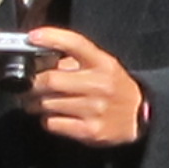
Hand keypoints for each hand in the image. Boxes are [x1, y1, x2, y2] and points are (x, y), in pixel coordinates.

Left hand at [23, 26, 145, 147]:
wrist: (140, 117)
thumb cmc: (114, 88)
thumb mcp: (102, 66)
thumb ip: (75, 60)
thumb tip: (40, 60)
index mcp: (102, 63)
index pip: (75, 43)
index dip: (51, 37)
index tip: (32, 37)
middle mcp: (100, 84)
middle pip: (51, 79)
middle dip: (32, 83)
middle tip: (28, 85)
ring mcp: (95, 109)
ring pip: (47, 104)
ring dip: (35, 103)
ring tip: (37, 102)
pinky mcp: (90, 130)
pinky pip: (53, 123)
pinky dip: (47, 120)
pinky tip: (54, 116)